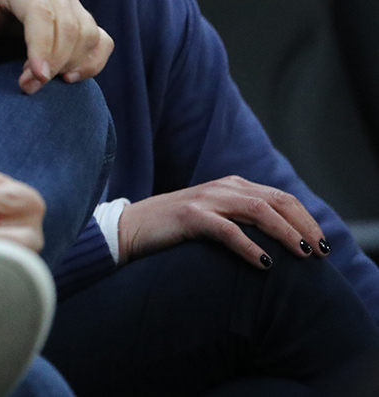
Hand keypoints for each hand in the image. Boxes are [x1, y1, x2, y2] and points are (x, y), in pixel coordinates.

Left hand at [0, 0, 113, 93]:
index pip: (40, 12)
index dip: (43, 47)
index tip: (37, 78)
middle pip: (69, 25)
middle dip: (52, 61)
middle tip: (27, 86)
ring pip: (87, 33)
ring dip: (69, 64)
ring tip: (37, 82)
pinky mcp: (78, 14)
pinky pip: (100, 39)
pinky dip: (91, 61)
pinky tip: (70, 77)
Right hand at [118, 176, 326, 269]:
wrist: (128, 230)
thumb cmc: (173, 232)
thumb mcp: (212, 220)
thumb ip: (239, 221)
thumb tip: (277, 244)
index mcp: (230, 186)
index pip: (280, 196)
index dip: (305, 218)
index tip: (322, 243)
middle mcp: (222, 188)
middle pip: (276, 200)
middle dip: (304, 225)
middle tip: (321, 252)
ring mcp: (205, 199)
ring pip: (258, 210)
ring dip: (286, 233)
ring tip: (303, 255)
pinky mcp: (190, 216)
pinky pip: (228, 230)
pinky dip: (250, 246)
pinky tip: (264, 263)